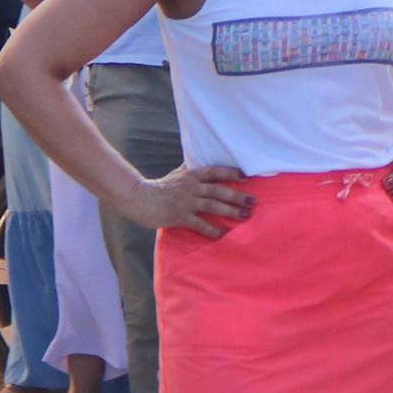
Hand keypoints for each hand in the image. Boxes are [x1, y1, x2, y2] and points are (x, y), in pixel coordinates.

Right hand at [126, 165, 253, 237]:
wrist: (140, 199)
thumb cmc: (159, 187)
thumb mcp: (176, 174)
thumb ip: (189, 169)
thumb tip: (197, 158)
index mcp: (191, 175)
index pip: (214, 172)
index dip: (230, 173)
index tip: (245, 177)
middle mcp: (191, 187)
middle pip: (218, 190)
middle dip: (237, 196)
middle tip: (253, 201)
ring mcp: (186, 202)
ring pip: (213, 205)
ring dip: (231, 211)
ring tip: (245, 216)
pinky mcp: (180, 216)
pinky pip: (200, 224)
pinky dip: (213, 230)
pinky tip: (224, 235)